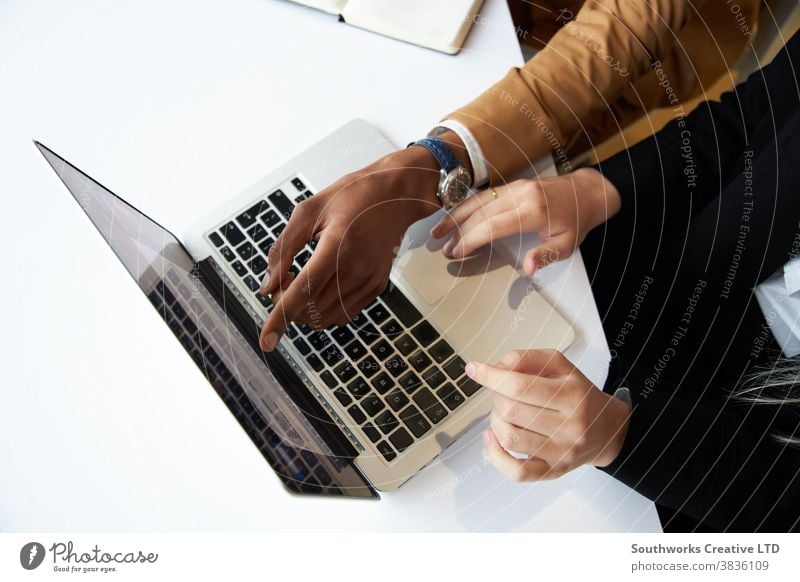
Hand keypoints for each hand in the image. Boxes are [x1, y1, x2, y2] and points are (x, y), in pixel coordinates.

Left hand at [257, 131, 470, 350]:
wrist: (394, 196)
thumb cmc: (351, 197)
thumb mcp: (308, 211)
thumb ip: (283, 249)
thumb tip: (268, 285)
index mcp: (337, 245)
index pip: (302, 292)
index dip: (280, 319)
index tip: (266, 342)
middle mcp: (355, 268)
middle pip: (310, 310)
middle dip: (286, 306)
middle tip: (280, 283)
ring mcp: (369, 280)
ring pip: (325, 318)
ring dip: (305, 311)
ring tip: (301, 283)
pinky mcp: (376, 287)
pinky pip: (343, 314)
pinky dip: (324, 311)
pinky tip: (320, 288)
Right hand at [431, 168, 620, 274]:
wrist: (587, 192)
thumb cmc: (576, 221)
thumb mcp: (567, 244)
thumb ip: (545, 256)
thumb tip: (527, 269)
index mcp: (534, 211)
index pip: (493, 226)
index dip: (471, 240)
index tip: (457, 253)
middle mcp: (521, 195)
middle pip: (480, 213)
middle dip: (459, 232)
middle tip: (444, 249)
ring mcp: (516, 187)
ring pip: (478, 201)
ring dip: (456, 216)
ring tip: (438, 232)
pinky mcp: (513, 184)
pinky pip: (485, 195)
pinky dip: (466, 207)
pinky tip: (454, 217)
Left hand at [465, 349, 630, 481]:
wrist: (607, 429)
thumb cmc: (577, 394)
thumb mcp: (559, 365)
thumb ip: (524, 359)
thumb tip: (494, 369)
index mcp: (570, 394)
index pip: (519, 385)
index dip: (490, 376)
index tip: (474, 369)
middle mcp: (569, 425)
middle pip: (510, 410)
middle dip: (496, 398)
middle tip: (501, 394)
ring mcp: (561, 452)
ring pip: (509, 438)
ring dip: (495, 422)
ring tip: (501, 414)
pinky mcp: (553, 471)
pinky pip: (517, 472)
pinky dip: (495, 456)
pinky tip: (492, 439)